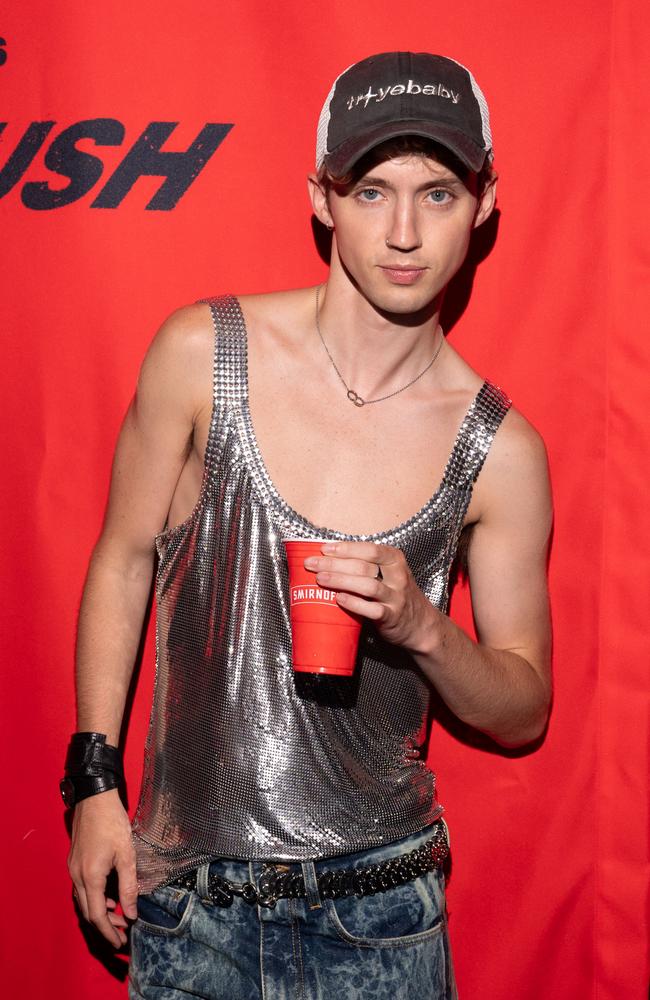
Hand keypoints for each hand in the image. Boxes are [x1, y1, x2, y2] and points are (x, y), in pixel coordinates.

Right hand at [67, 788, 137, 947]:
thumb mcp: (126, 854)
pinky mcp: (75, 861)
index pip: (98, 915)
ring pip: (84, 901)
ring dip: (100, 912)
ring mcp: (73, 869)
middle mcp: (77, 876)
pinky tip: (109, 896)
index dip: (109, 932)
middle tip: (122, 934)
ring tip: (119, 917)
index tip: (121, 943)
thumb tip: (131, 913)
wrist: (94, 798)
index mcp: (90, 877)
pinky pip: (82, 889)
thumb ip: (128, 885)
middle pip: (88, 911)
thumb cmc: (112, 823)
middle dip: (105, 926)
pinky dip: (95, 898)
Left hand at [304, 540, 435, 652]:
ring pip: (367, 586)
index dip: (345, 548)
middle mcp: (397, 576)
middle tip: (311, 564)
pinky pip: (372, 609)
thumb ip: (366, 565)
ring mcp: (396, 597)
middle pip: (363, 566)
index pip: (369, 549)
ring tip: (320, 579)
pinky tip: (338, 599)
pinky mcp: (392, 617)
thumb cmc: (396, 594)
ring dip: (340, 581)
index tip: (324, 549)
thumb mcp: (388, 573)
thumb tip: (328, 557)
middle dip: (334, 564)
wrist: (420, 624)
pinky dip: (353, 603)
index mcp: (395, 560)